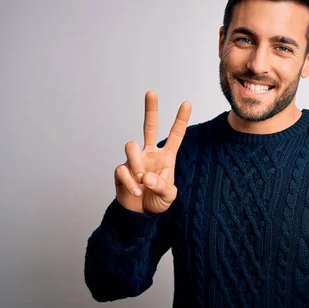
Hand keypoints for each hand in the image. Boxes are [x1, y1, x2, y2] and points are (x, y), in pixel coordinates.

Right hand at [114, 91, 190, 213]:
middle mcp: (150, 154)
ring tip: (142, 181)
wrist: (139, 215)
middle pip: (149, 126)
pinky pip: (123, 170)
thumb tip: (146, 176)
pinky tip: (136, 192)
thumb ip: (161, 186)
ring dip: (137, 164)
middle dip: (150, 109)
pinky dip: (130, 183)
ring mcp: (134, 160)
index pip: (175, 135)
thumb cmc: (157, 201)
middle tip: (152, 92)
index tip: (187, 103)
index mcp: (166, 157)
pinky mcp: (121, 170)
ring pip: (131, 146)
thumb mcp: (168, 196)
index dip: (181, 120)